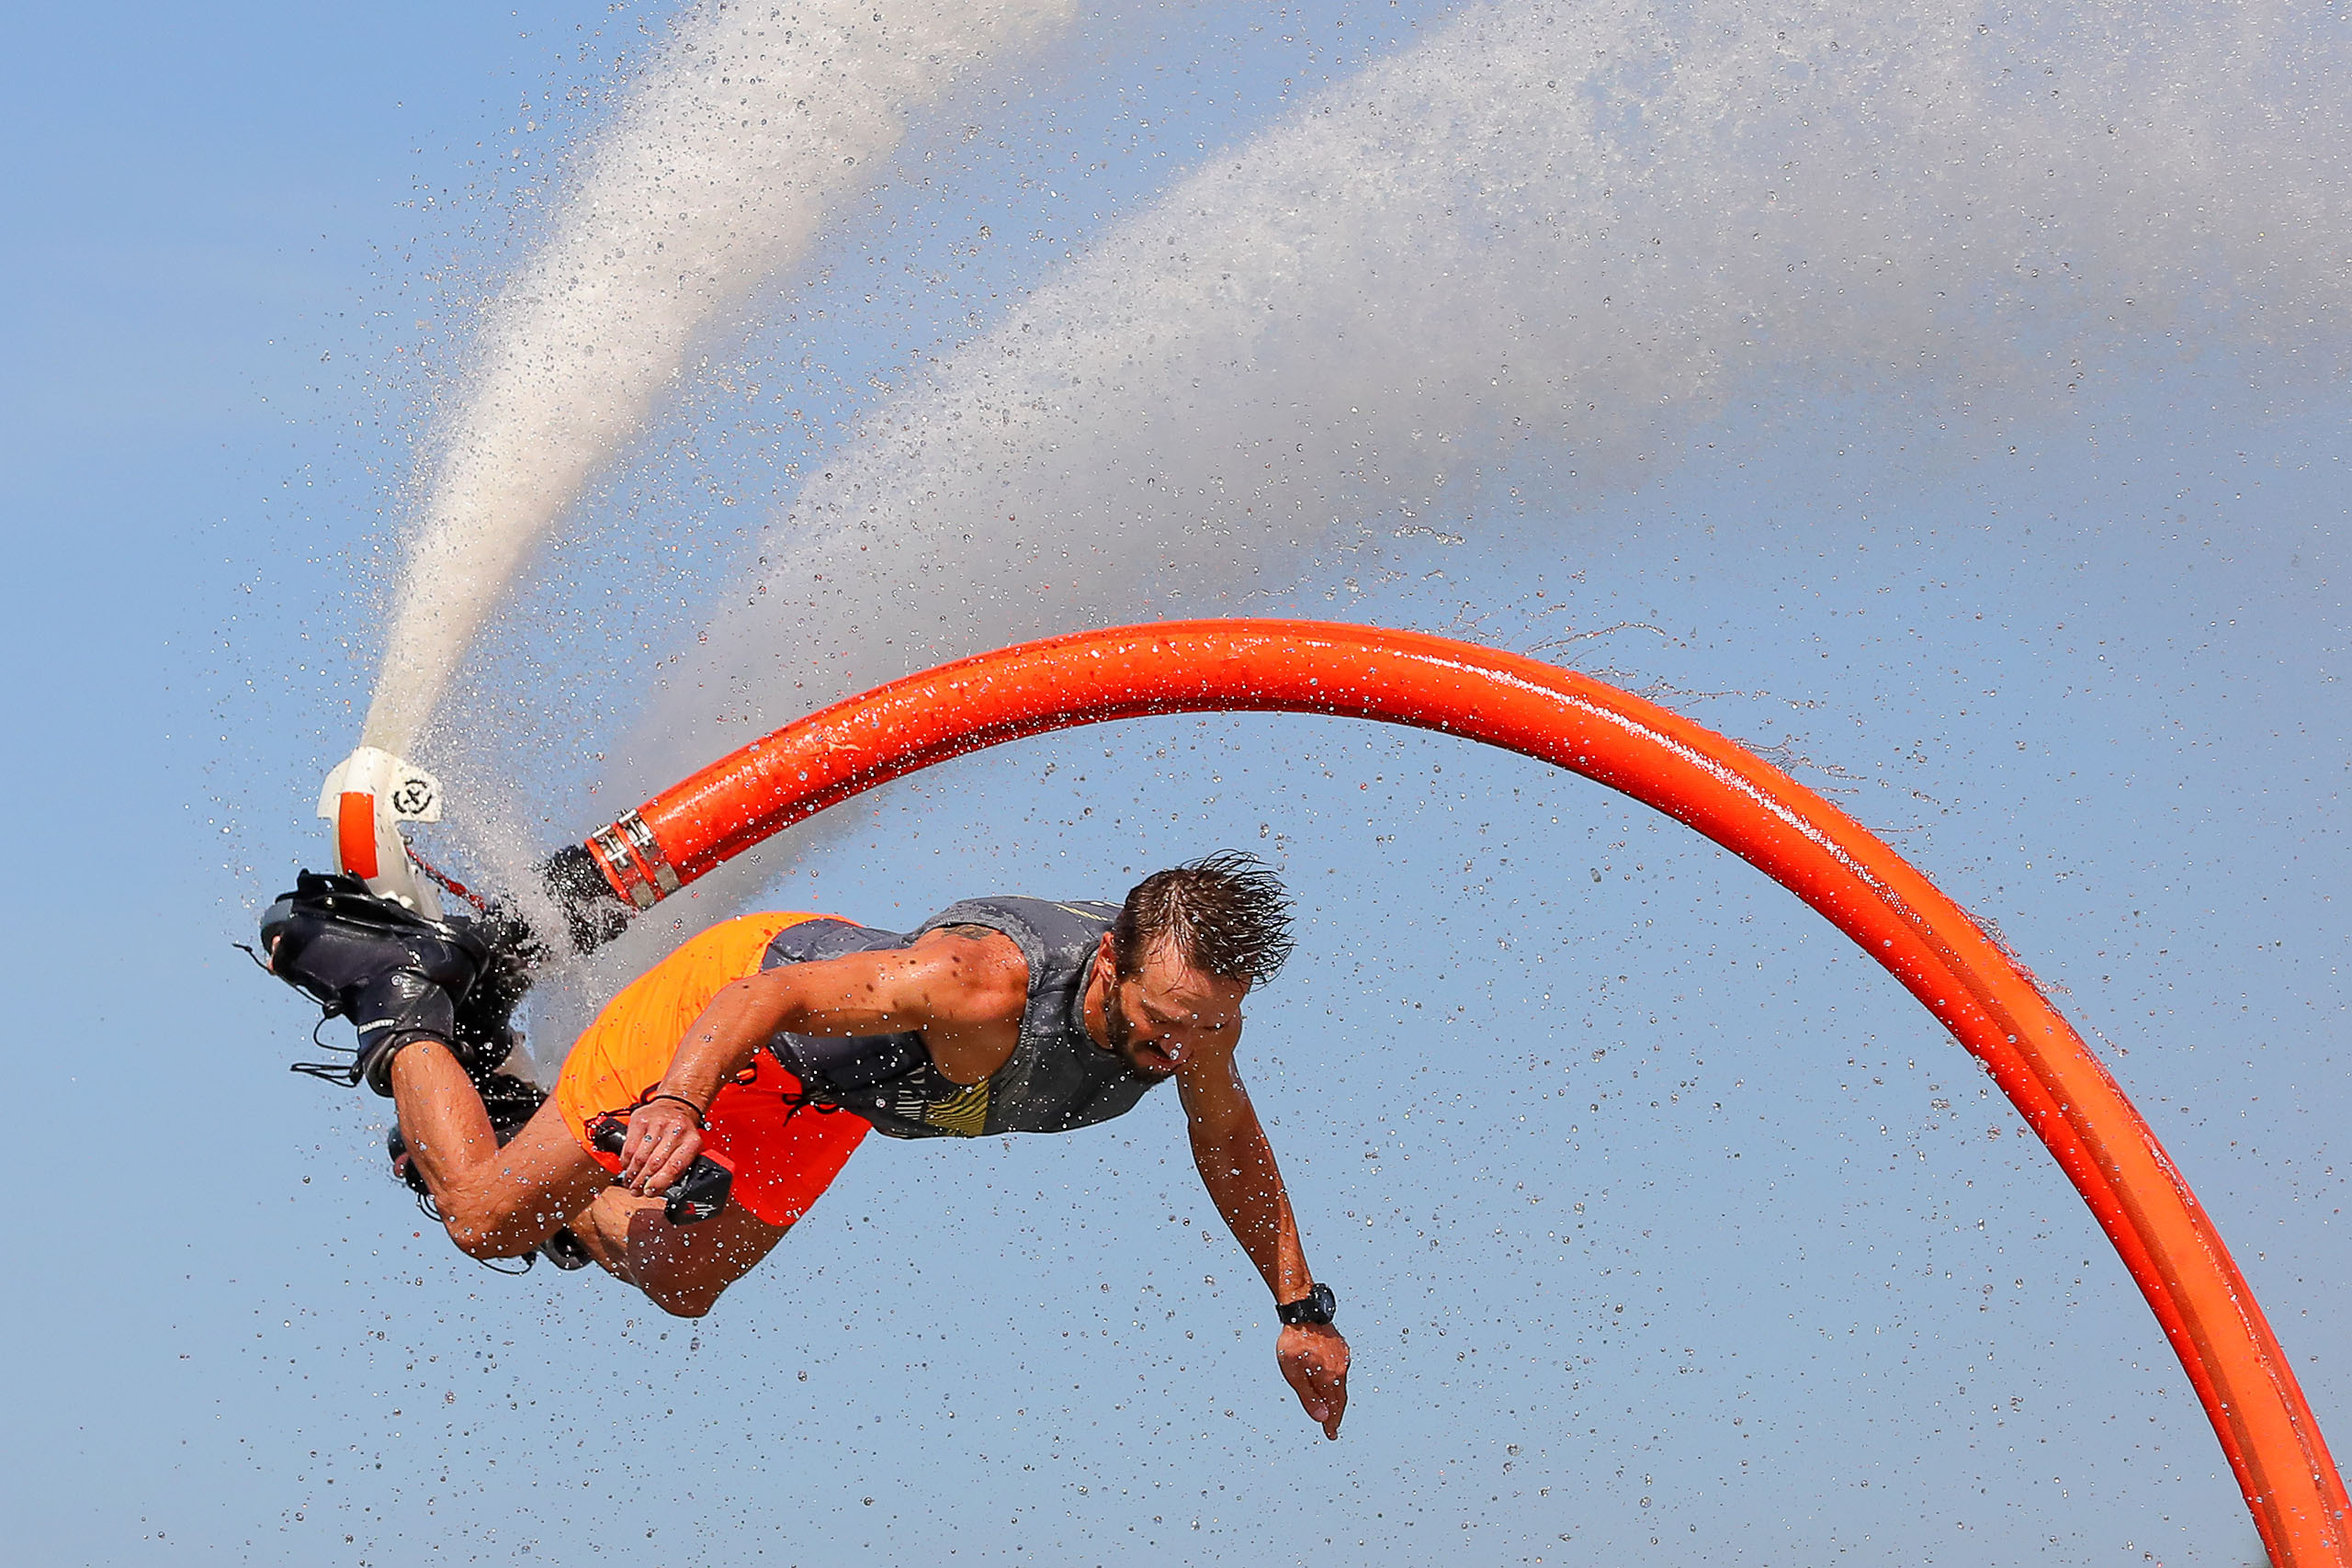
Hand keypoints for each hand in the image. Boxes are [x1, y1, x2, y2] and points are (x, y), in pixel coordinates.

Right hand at [619, 1096, 704, 1195]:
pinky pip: (629, 1147)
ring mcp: (658, 1124)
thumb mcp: (689, 1147)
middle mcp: (676, 1130)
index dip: (660, 1183)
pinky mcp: (641, 1120)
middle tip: (636, 1191)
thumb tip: (661, 1189)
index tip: (650, 1192)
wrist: (675, 1105)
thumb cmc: (681, 1132)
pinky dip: (626, 1161)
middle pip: (654, 1163)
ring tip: (630, 1183)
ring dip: (632, 1175)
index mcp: (692, 1141)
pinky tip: (626, 1167)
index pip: (675, 1167)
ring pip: (640, 1157)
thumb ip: (680, 1167)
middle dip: (642, 1182)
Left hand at [1277, 1322, 1349, 1438]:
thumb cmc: (1294, 1343)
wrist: (1303, 1312)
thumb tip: (1322, 1418)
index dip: (1332, 1423)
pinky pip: (1341, 1370)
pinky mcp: (1341, 1347)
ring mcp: (1342, 1357)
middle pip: (1340, 1398)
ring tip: (1332, 1409)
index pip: (1334, 1408)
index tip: (1331, 1434)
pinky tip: (1332, 1382)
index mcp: (1329, 1378)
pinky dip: (1337, 1381)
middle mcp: (1340, 1369)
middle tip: (1332, 1428)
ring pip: (1341, 1383)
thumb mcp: (1294, 1374)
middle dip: (1335, 1415)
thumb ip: (1309, 1397)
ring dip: (1336, 1398)